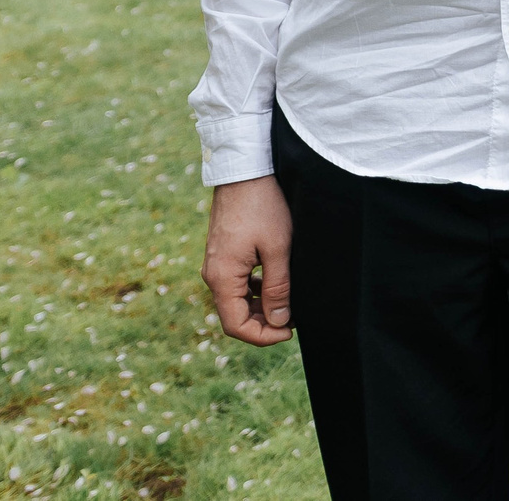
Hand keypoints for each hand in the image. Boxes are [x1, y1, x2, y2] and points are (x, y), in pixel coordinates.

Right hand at [202, 176, 294, 345]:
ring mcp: (217, 264)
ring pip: (237, 300)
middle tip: (295, 317)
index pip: (235, 325)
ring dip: (262, 307)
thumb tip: (279, 321)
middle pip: (235, 315)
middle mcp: (213, 274)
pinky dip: (256, 290)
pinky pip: (237, 283)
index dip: (262, 336)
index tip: (289, 331)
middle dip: (264, 323)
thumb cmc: (264, 206)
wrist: (246, 171)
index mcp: (222, 277)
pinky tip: (277, 283)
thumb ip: (278, 287)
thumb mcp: (278, 248)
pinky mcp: (224, 254)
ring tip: (291, 302)